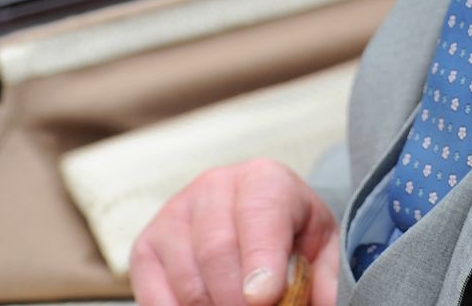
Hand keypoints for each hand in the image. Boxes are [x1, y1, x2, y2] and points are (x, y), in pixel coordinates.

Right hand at [130, 158, 340, 305]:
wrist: (258, 219)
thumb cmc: (292, 237)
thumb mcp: (322, 249)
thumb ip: (326, 278)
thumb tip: (324, 304)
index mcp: (264, 179)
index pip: (259, 215)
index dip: (261, 261)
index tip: (265, 298)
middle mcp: (214, 187)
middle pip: (217, 251)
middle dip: (237, 299)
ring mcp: (174, 214)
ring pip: (187, 280)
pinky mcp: (146, 247)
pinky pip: (154, 296)